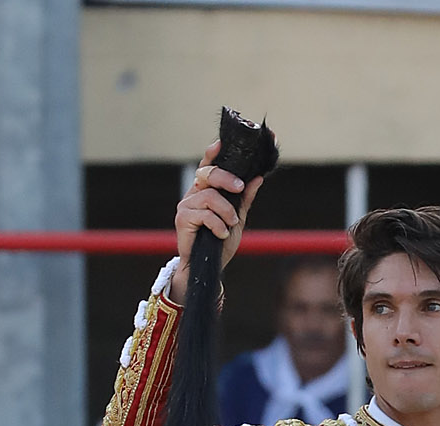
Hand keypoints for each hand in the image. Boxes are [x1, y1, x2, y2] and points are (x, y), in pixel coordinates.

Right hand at [168, 141, 264, 303]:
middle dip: (227, 178)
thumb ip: (244, 198)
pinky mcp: (182, 218)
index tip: (221, 144)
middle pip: (208, 174)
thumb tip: (257, 178)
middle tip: (240, 188)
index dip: (213, 153)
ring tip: (231, 224)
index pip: (209, 166)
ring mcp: (186, 205)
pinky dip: (218, 225)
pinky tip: (222, 234)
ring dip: (226, 211)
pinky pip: (205, 214)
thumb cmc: (221, 243)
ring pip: (210, 196)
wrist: (209, 267)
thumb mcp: (237, 219)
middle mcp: (194, 193)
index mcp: (206, 189)